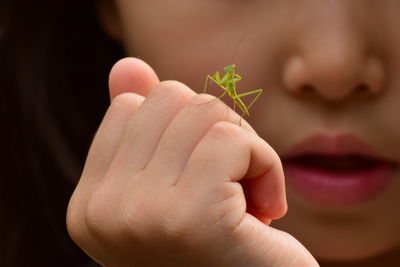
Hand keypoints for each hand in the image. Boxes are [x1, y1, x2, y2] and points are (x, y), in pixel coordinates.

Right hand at [67, 58, 318, 266]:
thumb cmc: (219, 244)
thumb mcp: (175, 182)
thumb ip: (144, 126)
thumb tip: (126, 65)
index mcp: (90, 204)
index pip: (130, 105)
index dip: (180, 132)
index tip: (198, 181)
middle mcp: (101, 212)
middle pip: (168, 98)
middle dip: (214, 131)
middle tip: (229, 187)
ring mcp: (140, 216)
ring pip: (203, 111)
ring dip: (243, 148)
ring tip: (245, 200)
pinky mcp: (191, 218)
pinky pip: (233, 140)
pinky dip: (265, 164)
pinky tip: (266, 209)